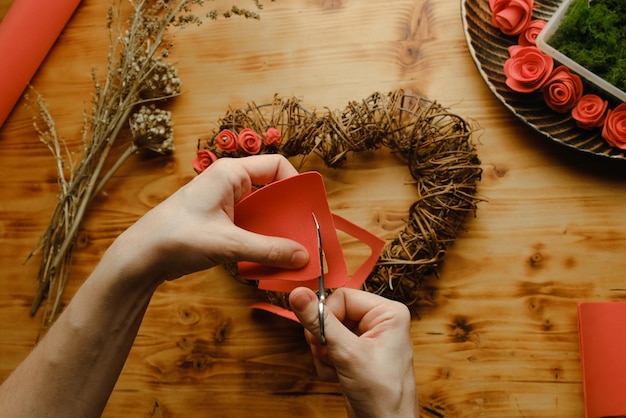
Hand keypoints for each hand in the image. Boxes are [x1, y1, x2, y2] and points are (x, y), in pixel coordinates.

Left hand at [109, 155, 308, 284]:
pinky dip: (261, 241)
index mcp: (231, 173)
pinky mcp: (219, 223)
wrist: (141, 257)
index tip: (307, 210)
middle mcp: (229, 184)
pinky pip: (250, 227)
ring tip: (290, 252)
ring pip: (262, 212)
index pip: (276, 166)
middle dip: (288, 214)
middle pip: (272, 192)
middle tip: (303, 236)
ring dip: (276, 231)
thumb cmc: (177, 237)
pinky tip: (269, 259)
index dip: (295, 186)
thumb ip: (268, 249)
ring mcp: (224, 204)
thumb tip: (302, 256)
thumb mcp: (228, 244)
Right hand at [289, 287, 418, 417]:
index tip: (320, 336)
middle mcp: (380, 322)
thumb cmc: (383, 395)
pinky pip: (331, 346)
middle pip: (334, 313)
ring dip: (324, 352)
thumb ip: (320, 322)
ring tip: (336, 368)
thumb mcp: (347, 353)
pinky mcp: (357, 354)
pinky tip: (338, 376)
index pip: (343, 296)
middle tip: (328, 354)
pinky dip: (327, 362)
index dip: (327, 315)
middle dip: (325, 337)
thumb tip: (298, 294)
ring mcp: (368, 338)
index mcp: (388, 312)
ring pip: (329, 331)